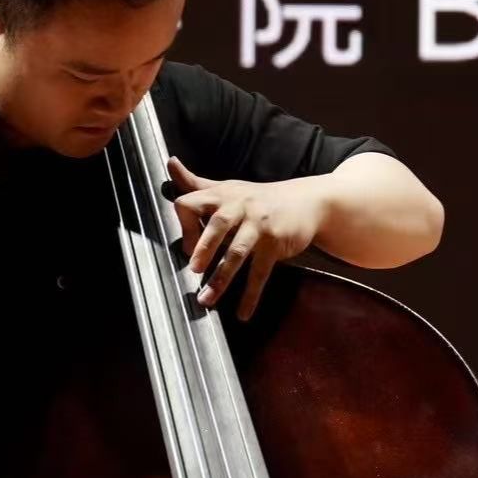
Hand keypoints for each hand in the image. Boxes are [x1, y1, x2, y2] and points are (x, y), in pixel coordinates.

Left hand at [167, 156, 324, 320]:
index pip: (192, 203)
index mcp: (222, 195)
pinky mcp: (275, 243)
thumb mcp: (227, 188)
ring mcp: (259, 225)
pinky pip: (260, 272)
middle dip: (205, 246)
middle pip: (218, 224)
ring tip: (206, 300)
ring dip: (222, 278)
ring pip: (237, 252)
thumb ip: (196, 183)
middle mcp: (239, 207)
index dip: (185, 225)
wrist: (306, 202)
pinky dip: (251, 294)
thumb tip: (171, 163)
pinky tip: (243, 313)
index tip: (186, 247)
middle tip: (194, 269)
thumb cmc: (257, 198)